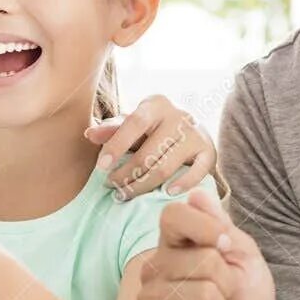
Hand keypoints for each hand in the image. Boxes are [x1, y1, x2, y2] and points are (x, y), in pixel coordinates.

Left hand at [85, 94, 216, 198]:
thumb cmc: (151, 129)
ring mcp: (196, 134)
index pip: (134, 123)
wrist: (188, 129)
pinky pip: (197, 172)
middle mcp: (178, 116)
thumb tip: (90, 134)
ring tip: (125, 194)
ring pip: (166, 167)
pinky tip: (166, 193)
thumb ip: (112, 130)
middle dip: (126, 173)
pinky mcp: (209, 151)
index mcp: (156, 105)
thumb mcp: (131, 125)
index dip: (116, 145)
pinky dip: (182, 184)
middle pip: (148, 152)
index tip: (101, 167)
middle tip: (111, 187)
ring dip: (143, 185)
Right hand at [137, 187, 274, 299]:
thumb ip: (223, 227)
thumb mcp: (245, 259)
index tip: (226, 246)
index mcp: (174, 244)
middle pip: (201, 258)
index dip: (205, 227)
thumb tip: (197, 194)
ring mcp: (148, 299)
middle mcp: (155, 267)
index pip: (173, 215)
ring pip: (199, 292)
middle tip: (224, 296)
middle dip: (228, 281)